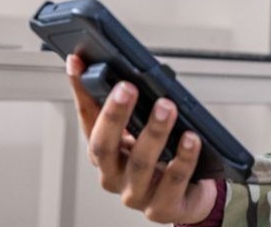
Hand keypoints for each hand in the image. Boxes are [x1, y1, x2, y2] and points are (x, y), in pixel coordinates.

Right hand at [67, 54, 217, 223]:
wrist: (190, 197)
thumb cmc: (164, 158)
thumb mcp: (144, 129)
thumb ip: (134, 104)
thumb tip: (127, 66)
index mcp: (104, 152)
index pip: (86, 118)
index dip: (80, 90)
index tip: (79, 62)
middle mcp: (113, 175)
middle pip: (104, 145)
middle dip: (114, 114)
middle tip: (127, 88)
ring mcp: (136, 194)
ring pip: (140, 163)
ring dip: (154, 132)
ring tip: (167, 107)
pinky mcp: (163, 208)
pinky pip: (173, 182)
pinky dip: (182, 158)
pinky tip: (191, 139)